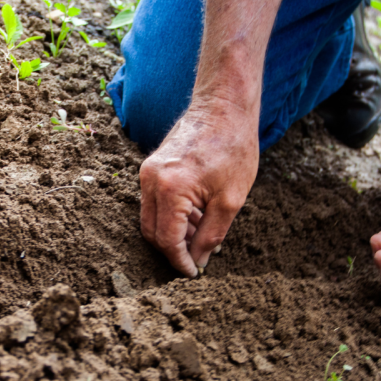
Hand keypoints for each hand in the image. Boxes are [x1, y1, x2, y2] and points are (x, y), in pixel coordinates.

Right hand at [139, 99, 257, 276]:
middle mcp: (151, 180)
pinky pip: (154, 202)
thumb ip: (211, 236)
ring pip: (151, 219)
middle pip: (152, 232)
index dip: (180, 262)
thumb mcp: (231, 200)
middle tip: (197, 259)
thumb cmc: (233, 148)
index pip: (167, 240)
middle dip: (173, 250)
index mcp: (170, 189)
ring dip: (173, 233)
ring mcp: (147, 172)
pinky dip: (171, 216)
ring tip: (202, 235)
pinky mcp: (151, 167)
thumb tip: (198, 261)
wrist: (224, 106)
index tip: (194, 273)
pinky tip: (196, 217)